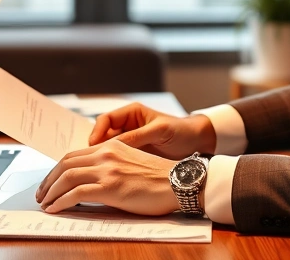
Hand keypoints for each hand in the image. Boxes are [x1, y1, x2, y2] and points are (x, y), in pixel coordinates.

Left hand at [35, 139, 178, 214]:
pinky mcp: (109, 187)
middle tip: (42, 194)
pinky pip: (76, 193)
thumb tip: (90, 180)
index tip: (50, 181)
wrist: (177, 182)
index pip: (74, 155)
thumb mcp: (130, 162)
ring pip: (66, 177)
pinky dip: (61, 201)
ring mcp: (107, 170)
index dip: (57, 169)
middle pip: (65, 164)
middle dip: (48, 180)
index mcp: (111, 146)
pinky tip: (56, 208)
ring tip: (45, 203)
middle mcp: (106, 154)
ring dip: (51, 192)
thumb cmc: (159, 178)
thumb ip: (110, 165)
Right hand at [88, 103, 216, 159]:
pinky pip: (117, 159)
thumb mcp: (159, 131)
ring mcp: (130, 141)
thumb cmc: (181, 131)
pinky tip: (108, 175)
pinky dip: (111, 166)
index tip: (92, 145)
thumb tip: (112, 145)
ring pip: (107, 149)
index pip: (105, 120)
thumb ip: (137, 136)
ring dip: (100, 158)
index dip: (96, 132)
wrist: (198, 143)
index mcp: (132, 114)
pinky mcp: (134, 155)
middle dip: (94, 148)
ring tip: (96, 170)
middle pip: (102, 135)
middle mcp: (128, 126)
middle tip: (90, 161)